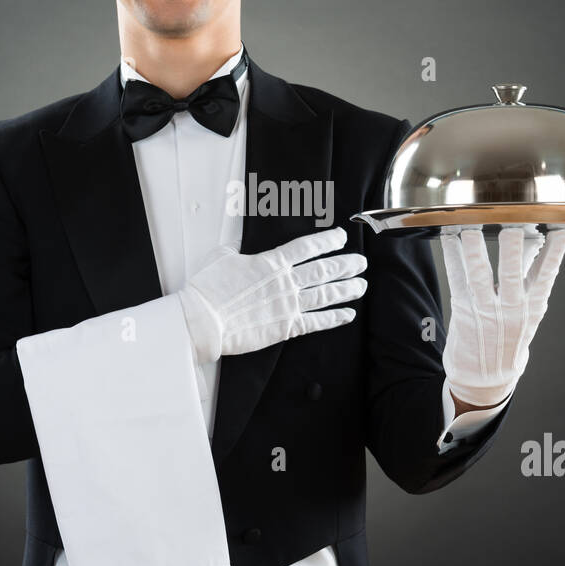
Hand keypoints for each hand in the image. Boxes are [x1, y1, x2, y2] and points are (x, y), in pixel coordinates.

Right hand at [178, 226, 367, 363]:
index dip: (327, 241)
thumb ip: (237, 249)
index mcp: (271, 262)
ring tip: (361, 285)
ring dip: (346, 289)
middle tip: (361, 262)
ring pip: (326, 294)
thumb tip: (240, 244)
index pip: (307, 247)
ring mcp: (288, 305)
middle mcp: (285, 282)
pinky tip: (348, 314)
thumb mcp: (221, 257)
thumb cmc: (208, 289)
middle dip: (346, 265)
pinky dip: (335, 318)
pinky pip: (317, 322)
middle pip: (324, 270)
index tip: (341, 237)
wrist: (203, 321)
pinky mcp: (286, 327)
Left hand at [440, 223, 564, 407]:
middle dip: (511, 250)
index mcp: (532, 307)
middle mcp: (510, 309)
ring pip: (479, 275)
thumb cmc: (509, 338)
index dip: (554, 253)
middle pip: (512, 275)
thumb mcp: (529, 312)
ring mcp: (485, 310)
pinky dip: (452, 257)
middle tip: (511, 225)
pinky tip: (449, 238)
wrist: (485, 379)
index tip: (560, 229)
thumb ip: (531, 275)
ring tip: (471, 226)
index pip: (546, 276)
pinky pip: (456, 280)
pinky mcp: (462, 311)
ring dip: (474, 249)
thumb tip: (538, 241)